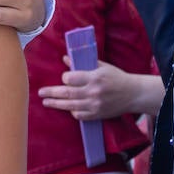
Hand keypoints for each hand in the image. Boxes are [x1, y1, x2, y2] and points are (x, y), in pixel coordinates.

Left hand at [38, 58, 163, 118]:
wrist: (133, 94)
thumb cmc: (116, 77)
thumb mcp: (101, 66)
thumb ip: (82, 63)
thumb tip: (65, 58)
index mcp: (94, 77)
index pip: (71, 78)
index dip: (65, 78)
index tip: (64, 78)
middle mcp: (93, 92)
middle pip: (67, 93)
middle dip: (51, 93)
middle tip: (40, 93)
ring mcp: (95, 104)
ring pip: (70, 106)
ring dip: (56, 104)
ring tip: (46, 102)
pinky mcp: (97, 114)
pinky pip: (79, 115)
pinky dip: (72, 112)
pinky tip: (67, 109)